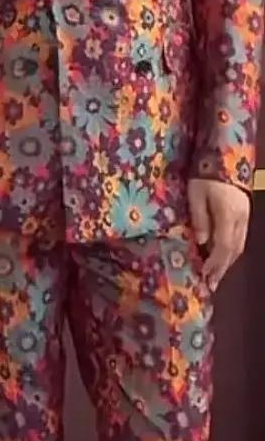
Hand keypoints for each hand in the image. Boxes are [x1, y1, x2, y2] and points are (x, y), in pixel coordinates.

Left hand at [188, 177, 250, 291]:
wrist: (225, 157)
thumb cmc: (205, 175)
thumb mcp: (195, 194)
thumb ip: (199, 218)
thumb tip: (201, 242)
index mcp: (228, 215)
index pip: (224, 246)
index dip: (215, 263)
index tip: (205, 275)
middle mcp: (241, 219)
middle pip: (234, 250)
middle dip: (222, 268)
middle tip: (210, 283)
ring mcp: (245, 216)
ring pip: (239, 245)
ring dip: (227, 262)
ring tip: (216, 275)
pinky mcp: (244, 213)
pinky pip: (239, 237)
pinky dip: (231, 250)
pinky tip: (222, 256)